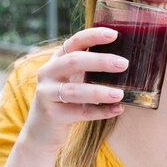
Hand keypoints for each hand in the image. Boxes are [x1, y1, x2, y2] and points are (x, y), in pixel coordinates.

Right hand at [23, 27, 127, 150]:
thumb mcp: (73, 78)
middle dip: (100, 61)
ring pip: (74, 90)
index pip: (75, 41)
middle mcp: (48, 72)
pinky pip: (79, 113)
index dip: (93, 36)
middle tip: (124, 64)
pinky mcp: (51, 115)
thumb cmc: (66, 99)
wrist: (42, 131)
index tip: (114, 35)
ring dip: (99, 91)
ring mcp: (47, 94)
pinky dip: (100, 112)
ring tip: (120, 94)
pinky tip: (117, 109)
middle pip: (74, 61)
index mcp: (57, 59)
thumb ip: (90, 67)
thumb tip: (124, 60)